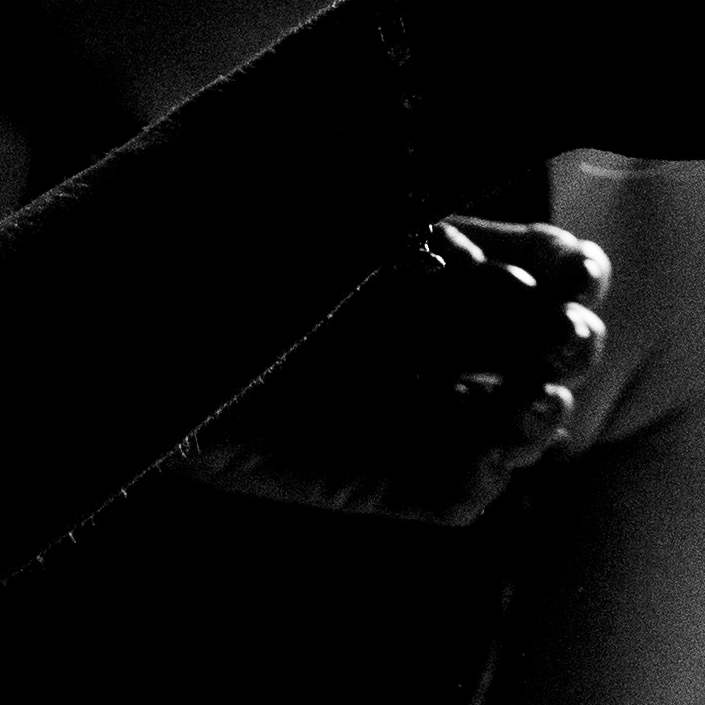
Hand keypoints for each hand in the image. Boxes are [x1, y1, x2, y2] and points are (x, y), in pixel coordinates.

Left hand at [178, 217, 604, 521]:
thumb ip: (409, 215)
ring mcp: (404, 411)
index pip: (539, 270)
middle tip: (562, 337)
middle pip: (540, 347)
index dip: (573, 272)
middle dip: (570, 340)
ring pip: (508, 427)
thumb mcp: (339, 210)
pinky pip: (445, 494)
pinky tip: (488, 454)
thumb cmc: (231, 251)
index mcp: (435, 264)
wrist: (128, 335)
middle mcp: (432, 338)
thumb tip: (489, 240)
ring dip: (540, 417)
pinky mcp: (366, 480)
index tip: (576, 268)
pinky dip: (479, 479)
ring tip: (537, 402)